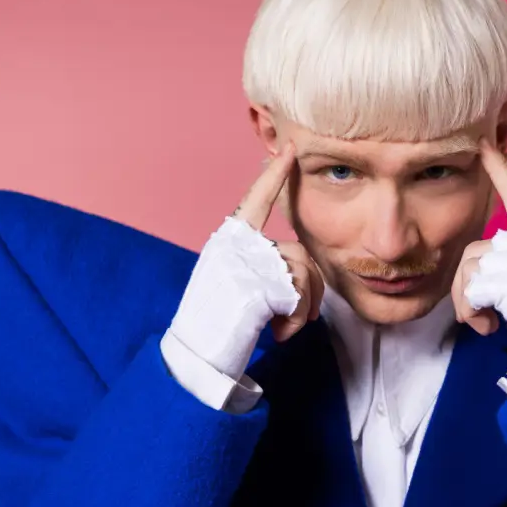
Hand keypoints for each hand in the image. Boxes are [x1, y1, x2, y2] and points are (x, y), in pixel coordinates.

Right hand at [165, 142, 324, 383]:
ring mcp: (248, 263)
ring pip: (305, 276)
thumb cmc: (216, 325)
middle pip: (300, 255)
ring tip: (279, 331)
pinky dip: (296, 322)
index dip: (274, 177)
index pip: (256, 200)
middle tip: (299, 322)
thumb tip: (298, 272)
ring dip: (303, 311)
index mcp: (228, 240)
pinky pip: (300, 298)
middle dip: (310, 291)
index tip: (291, 151)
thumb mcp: (234, 284)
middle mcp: (237, 245)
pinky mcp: (261, 285)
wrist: (196, 356)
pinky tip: (276, 335)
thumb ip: (259, 267)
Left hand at [452, 137, 506, 356]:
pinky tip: (490, 327)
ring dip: (468, 304)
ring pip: (469, 272)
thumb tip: (477, 266)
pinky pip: (472, 291)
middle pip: (475, 251)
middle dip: (467, 287)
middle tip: (482, 315)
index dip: (500, 171)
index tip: (484, 145)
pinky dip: (472, 314)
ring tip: (489, 323)